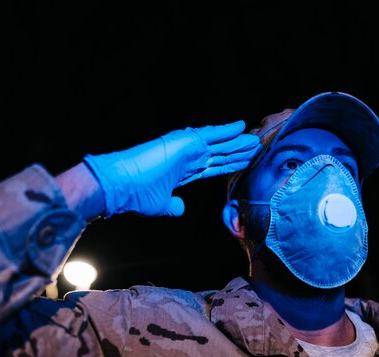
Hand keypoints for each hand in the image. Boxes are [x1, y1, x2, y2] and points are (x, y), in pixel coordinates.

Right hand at [83, 120, 260, 216]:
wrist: (121, 186)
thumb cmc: (136, 196)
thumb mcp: (161, 205)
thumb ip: (172, 205)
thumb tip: (180, 208)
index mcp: (183, 172)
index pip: (213, 168)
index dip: (230, 164)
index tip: (246, 163)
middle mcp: (187, 158)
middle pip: (220, 155)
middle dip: (239, 152)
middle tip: (257, 148)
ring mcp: (186, 149)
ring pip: (219, 144)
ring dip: (238, 142)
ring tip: (255, 140)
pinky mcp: (184, 142)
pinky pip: (210, 134)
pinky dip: (226, 130)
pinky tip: (241, 126)